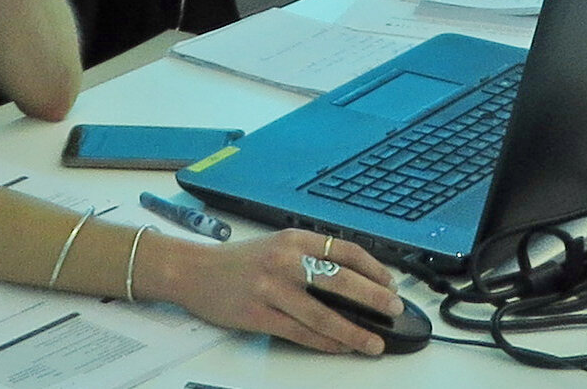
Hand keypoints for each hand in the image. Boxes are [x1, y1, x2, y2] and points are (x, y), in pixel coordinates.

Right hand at [157, 231, 398, 354]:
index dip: (373, 268)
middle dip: (374, 298)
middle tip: (393, 310)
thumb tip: (354, 281)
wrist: (193, 271)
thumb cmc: (238, 262)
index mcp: (293, 238)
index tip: (390, 282)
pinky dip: (325, 343)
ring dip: (354, 332)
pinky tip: (341, 347)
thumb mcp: (277, 245)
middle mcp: (284, 260)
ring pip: (323, 315)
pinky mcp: (258, 314)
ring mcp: (271, 289)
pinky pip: (300, 333)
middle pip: (340, 281)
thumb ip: (310, 256)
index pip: (345, 249)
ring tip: (373, 342)